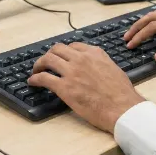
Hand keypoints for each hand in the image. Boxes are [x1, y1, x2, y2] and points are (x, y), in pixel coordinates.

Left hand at [28, 43, 144, 132]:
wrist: (122, 108)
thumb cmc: (122, 94)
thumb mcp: (113, 69)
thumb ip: (101, 64)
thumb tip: (94, 68)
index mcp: (94, 54)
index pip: (73, 46)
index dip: (64, 52)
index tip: (61, 57)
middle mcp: (81, 59)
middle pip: (57, 49)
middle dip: (49, 55)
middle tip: (45, 62)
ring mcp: (71, 72)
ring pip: (47, 60)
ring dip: (38, 64)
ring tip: (36, 70)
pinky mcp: (64, 87)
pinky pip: (44, 78)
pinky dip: (35, 79)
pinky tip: (32, 82)